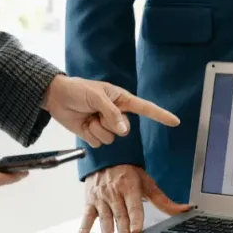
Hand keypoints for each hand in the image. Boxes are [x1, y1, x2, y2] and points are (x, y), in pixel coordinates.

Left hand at [42, 75, 179, 147]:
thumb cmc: (78, 90)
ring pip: (111, 139)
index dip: (161, 115)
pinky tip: (83, 124)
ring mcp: (105, 125)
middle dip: (110, 124)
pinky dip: (90, 135)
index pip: (145, 108)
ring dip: (97, 129)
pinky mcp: (94, 134)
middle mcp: (116, 114)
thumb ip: (112, 113)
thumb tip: (124, 130)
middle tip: (96, 112)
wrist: (56, 97)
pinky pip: (98, 143)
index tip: (175, 122)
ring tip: (88, 116)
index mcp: (121, 100)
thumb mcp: (96, 97)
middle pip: (124, 130)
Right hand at [80, 165, 189, 232]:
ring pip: (105, 215)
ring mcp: (101, 197)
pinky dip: (84, 224)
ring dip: (106, 228)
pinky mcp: (90, 200)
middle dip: (122, 227)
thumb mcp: (147, 183)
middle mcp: (114, 192)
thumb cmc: (128, 172)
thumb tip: (185, 209)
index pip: (134, 205)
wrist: (107, 157)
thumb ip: (164, 200)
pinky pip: (87, 214)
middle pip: (120, 213)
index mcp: (129, 186)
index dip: (136, 218)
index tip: (137, 230)